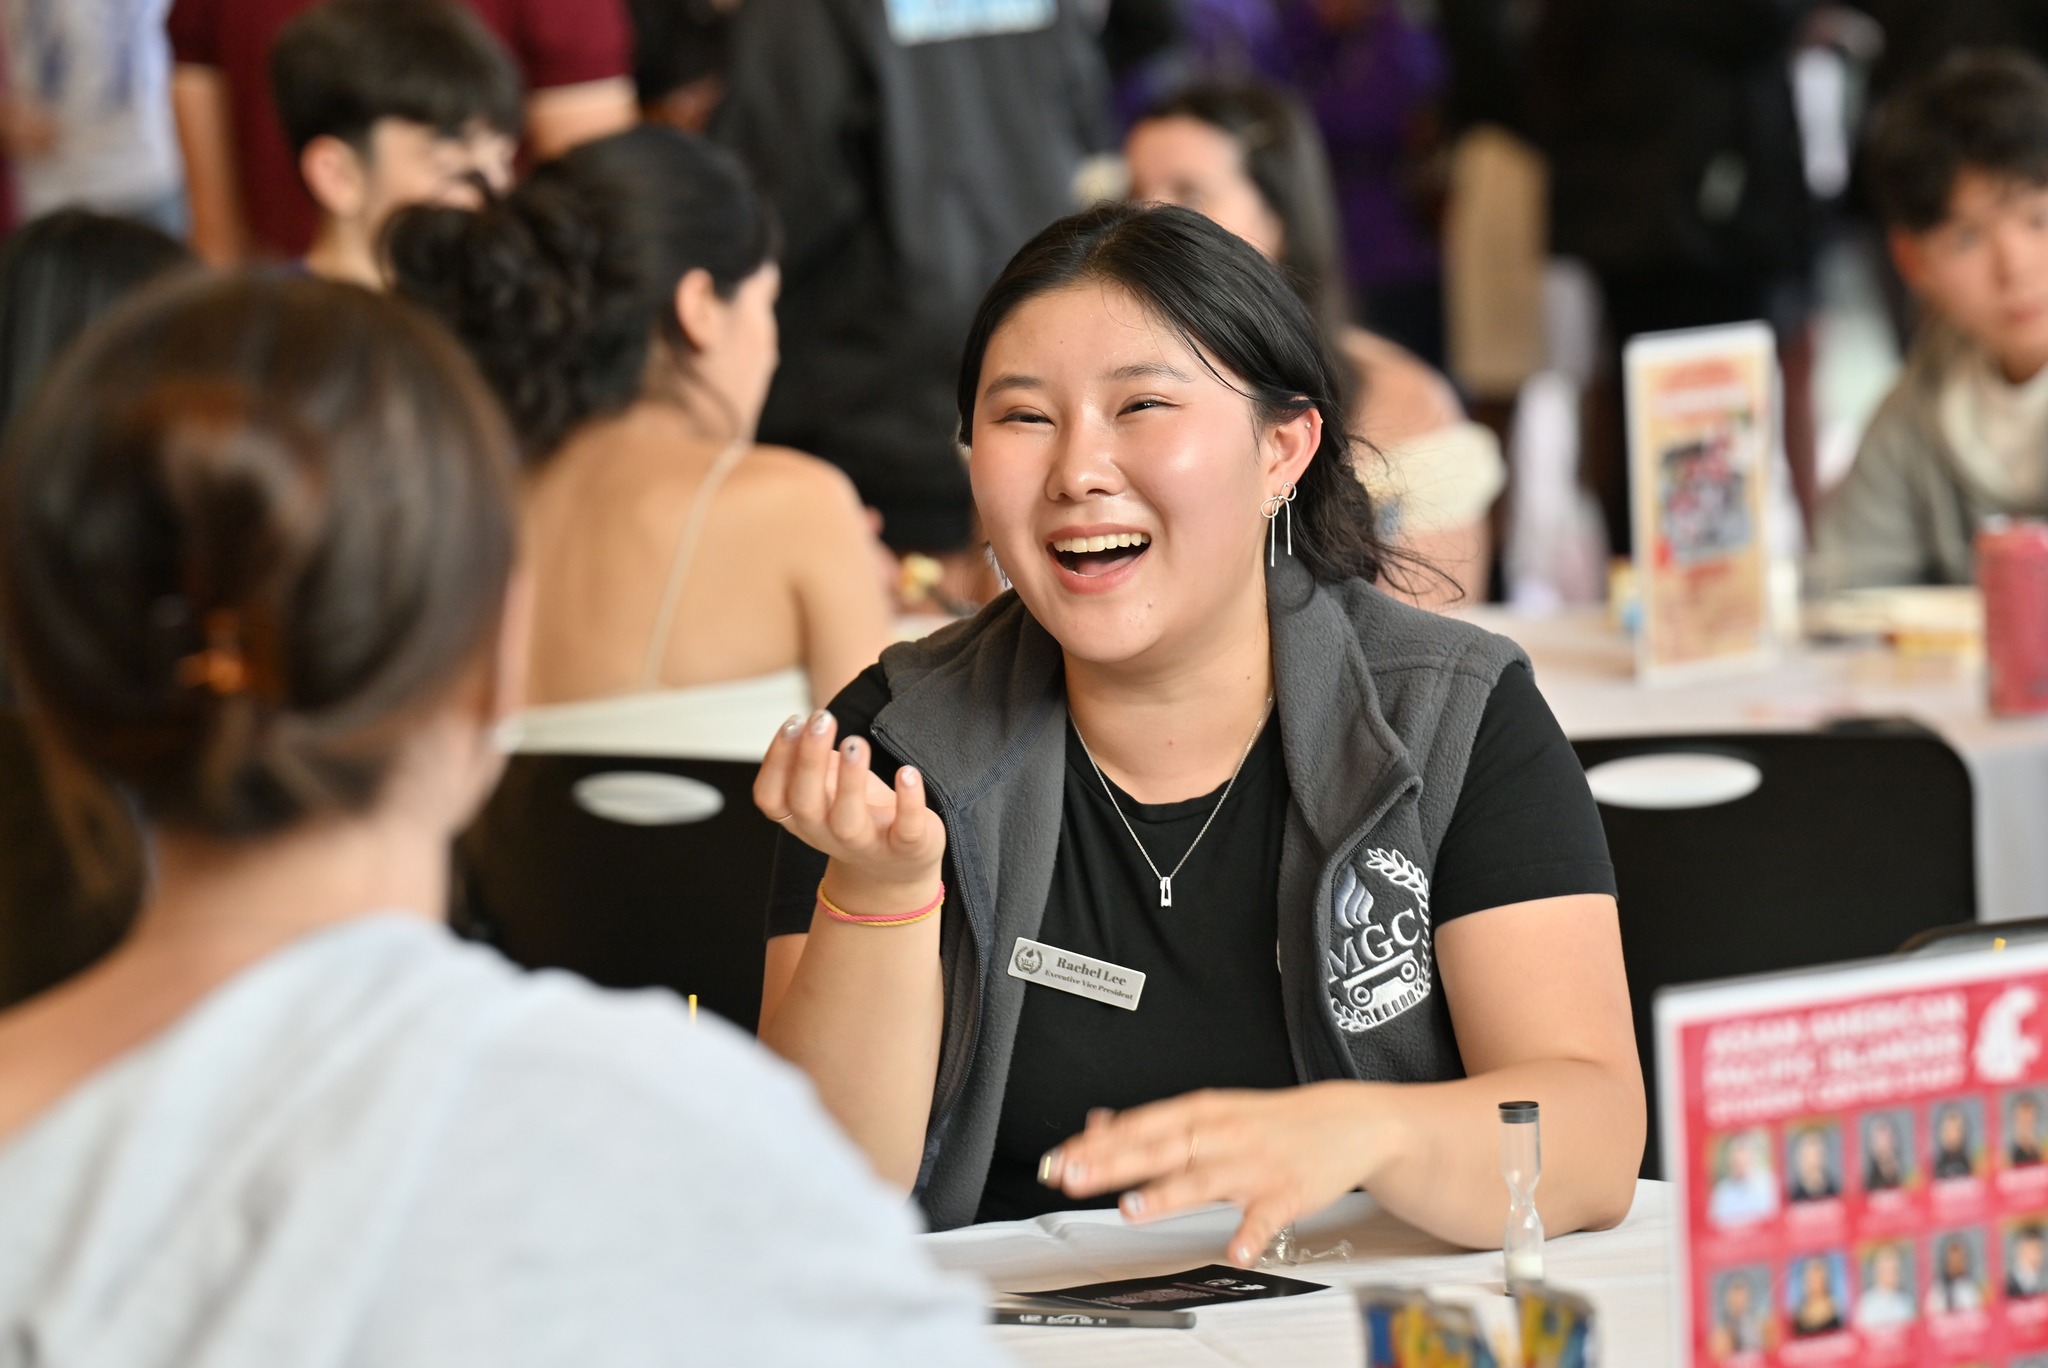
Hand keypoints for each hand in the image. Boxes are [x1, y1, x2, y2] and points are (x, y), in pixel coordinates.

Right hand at [754, 710, 946, 908]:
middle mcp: (826, 836)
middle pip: (805, 804)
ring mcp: (866, 846)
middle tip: (822, 718)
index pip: (770, 797)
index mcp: (800, 819)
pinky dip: (908, 802)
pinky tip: (907, 771)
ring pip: (848, 821)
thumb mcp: (827, 789)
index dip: (777, 760)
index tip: (794, 721)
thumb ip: (812, 762)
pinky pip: (906, 830)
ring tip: (855, 742)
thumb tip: (807, 723)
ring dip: (850, 780)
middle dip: (809, 759)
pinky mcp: (906, 848)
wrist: (895, 870)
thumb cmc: (857, 814)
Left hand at [1037, 1083, 1397, 1265]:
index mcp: (1200, 1112)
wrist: (1347, 1121)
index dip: (1097, 1142)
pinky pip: (1266, 1218)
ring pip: (1205, 1179)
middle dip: (1115, 1162)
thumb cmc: (1270, 1120)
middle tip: (1075, 1176)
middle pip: (1161, 1148)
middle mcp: (1222, 1135)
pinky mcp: (1286, 1194)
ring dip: (1167, 1194)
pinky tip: (1234, 1251)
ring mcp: (1254, 1165)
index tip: (1060, 1157)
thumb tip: (1097, 1125)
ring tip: (1133, 1209)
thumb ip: (1154, 1123)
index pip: (1140, 1124)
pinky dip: (1250, 1235)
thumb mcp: (1211, 1110)